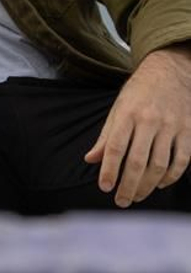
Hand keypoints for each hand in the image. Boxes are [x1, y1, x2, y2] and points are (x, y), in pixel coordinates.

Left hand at [85, 45, 190, 206]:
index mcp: (128, 114)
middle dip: (128, 185)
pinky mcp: (188, 131)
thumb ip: (106, 136)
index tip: (104, 187)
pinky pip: (182, 160)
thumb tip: (90, 159)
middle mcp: (149, 121)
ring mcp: (171, 126)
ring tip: (137, 196)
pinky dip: (171, 176)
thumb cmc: (139, 92)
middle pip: (137, 161)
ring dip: (147, 185)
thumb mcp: (118, 108)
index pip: (116, 147)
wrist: (171, 71)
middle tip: (121, 201)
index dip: (109, 169)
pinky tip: (159, 184)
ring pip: (159, 164)